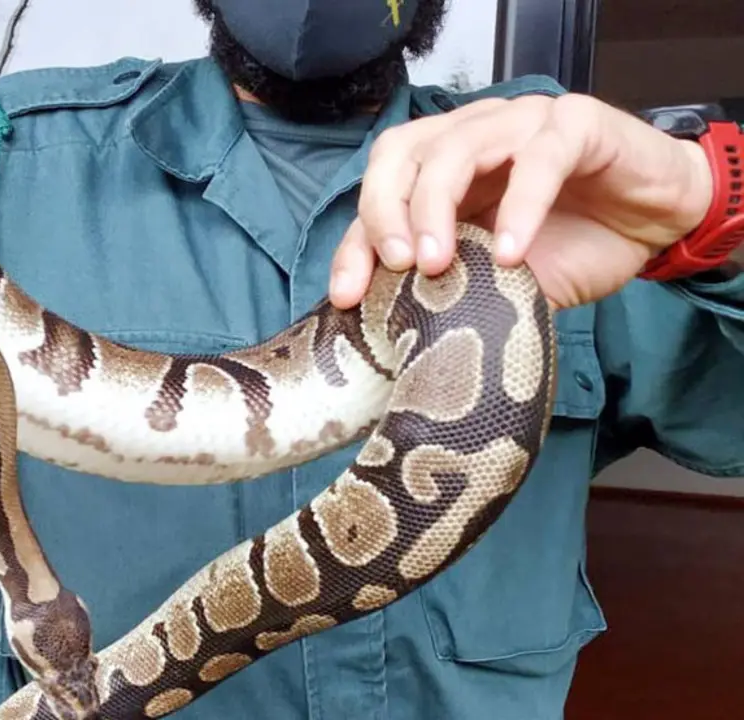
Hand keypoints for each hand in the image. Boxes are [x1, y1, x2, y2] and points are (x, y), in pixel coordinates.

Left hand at [328, 94, 714, 310]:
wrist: (659, 221)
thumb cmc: (575, 243)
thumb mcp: (501, 281)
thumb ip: (455, 290)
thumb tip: (404, 336)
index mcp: (441, 170)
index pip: (378, 194)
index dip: (356, 242)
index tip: (349, 295)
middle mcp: (471, 136)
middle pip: (401, 155)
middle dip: (384, 211)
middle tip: (396, 266)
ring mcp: (519, 124)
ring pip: (454, 147)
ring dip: (435, 207)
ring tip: (437, 264)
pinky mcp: (575, 125)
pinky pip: (538, 158)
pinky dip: (519, 207)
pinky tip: (511, 253)